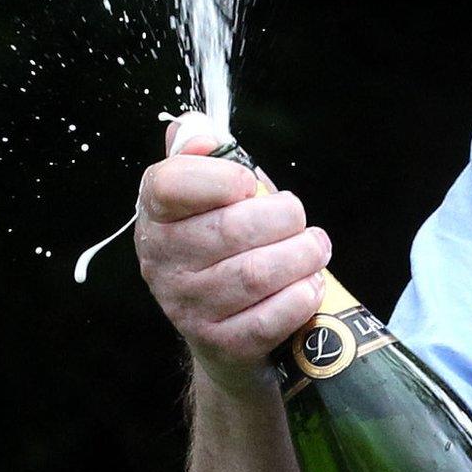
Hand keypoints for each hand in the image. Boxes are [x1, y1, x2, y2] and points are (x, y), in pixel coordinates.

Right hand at [136, 122, 331, 394]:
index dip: (220, 178)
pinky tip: (309, 284)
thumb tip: (200, 130)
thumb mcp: (211, 196)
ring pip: (256, 273)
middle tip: (300, 221)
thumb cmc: (225, 247)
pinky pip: (271, 317)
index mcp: (157, 215)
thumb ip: (204, 154)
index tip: (250, 183)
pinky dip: (301, 296)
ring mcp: (188, 306)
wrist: (225, 332)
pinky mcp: (220, 342)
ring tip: (314, 248)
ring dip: (302, 256)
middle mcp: (162, 261)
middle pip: (231, 229)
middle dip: (285, 219)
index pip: (169, 185)